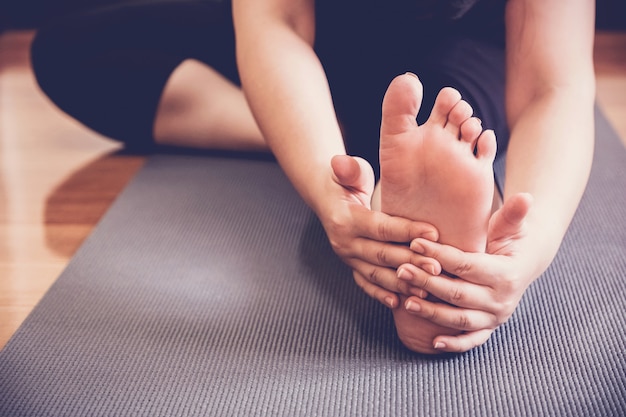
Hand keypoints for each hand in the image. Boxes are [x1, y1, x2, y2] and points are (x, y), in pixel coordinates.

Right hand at [321, 154, 440, 307]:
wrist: (327, 199)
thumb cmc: (346, 182)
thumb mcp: (349, 173)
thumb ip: (350, 169)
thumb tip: (340, 161)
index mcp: (346, 219)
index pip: (381, 227)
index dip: (407, 230)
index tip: (434, 232)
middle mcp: (345, 242)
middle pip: (382, 255)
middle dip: (411, 262)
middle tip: (438, 267)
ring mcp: (348, 258)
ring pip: (376, 274)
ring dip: (401, 283)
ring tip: (426, 290)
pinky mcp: (351, 267)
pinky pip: (366, 284)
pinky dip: (381, 294)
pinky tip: (399, 303)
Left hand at [396, 193, 533, 351]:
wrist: (524, 263)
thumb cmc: (510, 239)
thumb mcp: (511, 226)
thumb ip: (513, 214)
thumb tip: (526, 196)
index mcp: (506, 273)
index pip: (467, 265)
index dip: (440, 255)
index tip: (415, 243)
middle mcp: (502, 299)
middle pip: (458, 293)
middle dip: (428, 282)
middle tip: (401, 270)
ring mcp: (496, 317)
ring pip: (460, 319)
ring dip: (432, 313)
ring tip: (406, 301)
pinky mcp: (490, 328)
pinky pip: (472, 340)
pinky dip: (454, 344)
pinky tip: (432, 342)